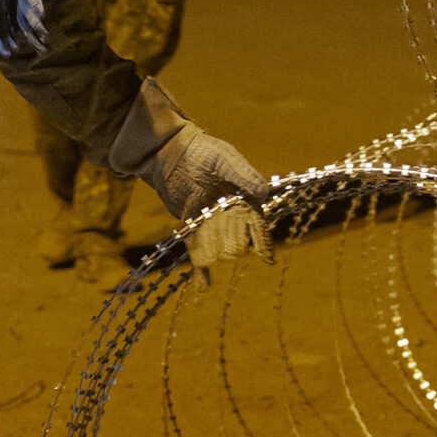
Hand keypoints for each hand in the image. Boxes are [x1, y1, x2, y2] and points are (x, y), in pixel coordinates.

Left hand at [141, 124, 270, 265]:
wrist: (170, 152)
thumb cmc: (201, 151)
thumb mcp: (224, 158)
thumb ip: (242, 174)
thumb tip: (263, 193)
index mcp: (244, 198)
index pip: (256, 223)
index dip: (262, 241)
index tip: (266, 258)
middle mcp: (230, 213)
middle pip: (237, 237)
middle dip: (234, 244)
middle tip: (229, 247)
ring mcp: (210, 221)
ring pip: (217, 245)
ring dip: (216, 254)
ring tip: (211, 260)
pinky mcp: (191, 226)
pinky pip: (197, 248)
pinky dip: (201, 267)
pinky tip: (203, 285)